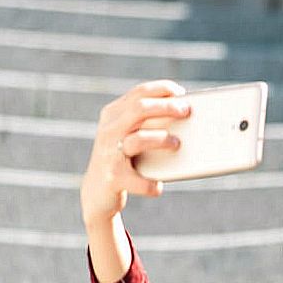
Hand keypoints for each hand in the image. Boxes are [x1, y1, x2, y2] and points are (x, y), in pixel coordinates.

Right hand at [80, 79, 190, 228]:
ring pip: (139, 139)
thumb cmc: (122, 160)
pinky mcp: (113, 178)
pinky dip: (151, 184)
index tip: (181, 94)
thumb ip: (145, 123)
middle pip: (140, 109)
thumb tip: (180, 115)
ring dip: (162, 140)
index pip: (139, 93)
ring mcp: (109, 154)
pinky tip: (158, 187)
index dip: (162, 89)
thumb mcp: (127, 135)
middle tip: (186, 112)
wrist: (96, 192)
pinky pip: (138, 179)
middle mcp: (109, 131)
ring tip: (177, 144)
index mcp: (113, 115)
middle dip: (167, 108)